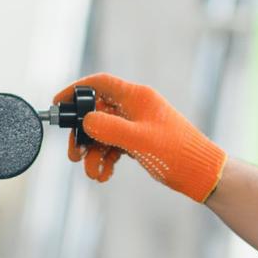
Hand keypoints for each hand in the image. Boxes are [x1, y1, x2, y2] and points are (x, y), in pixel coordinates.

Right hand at [53, 73, 226, 201]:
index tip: (58, 103)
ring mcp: (138, 125)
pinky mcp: (140, 142)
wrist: (199, 172)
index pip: (99, 84)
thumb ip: (108, 127)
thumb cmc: (175, 152)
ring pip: (104, 134)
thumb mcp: (137, 139)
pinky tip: (104, 174)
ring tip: (93, 173)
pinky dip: (106, 159)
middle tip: (73, 154)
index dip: (75, 90)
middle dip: (83, 135)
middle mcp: (135, 108)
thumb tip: (86, 121)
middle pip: (97, 113)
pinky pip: (114, 146)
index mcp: (136, 97)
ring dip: (94, 153)